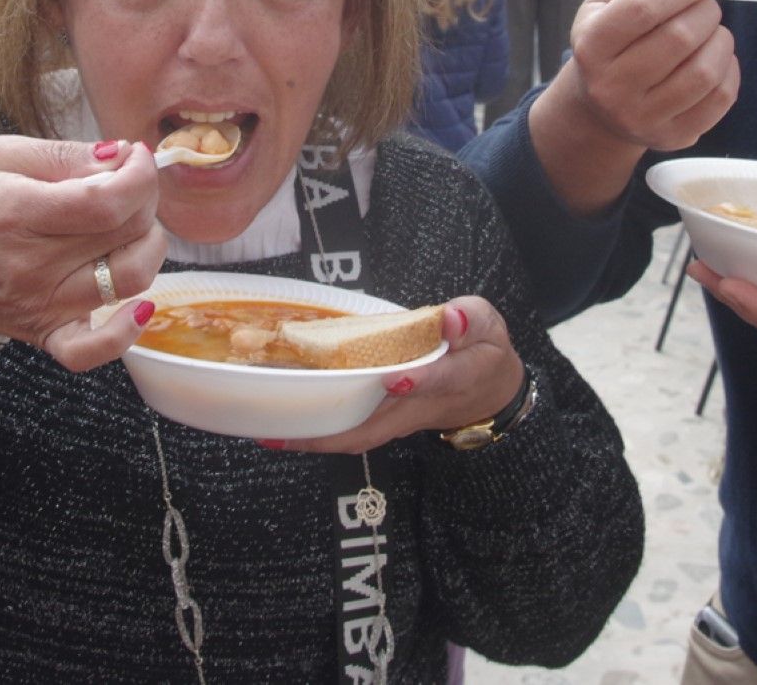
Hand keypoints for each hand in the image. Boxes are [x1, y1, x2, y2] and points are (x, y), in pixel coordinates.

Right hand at [0, 137, 168, 372]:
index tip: (136, 158)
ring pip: (130, 279)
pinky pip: (95, 350)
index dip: (138, 176)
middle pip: (126, 232)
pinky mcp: (50, 334)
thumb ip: (62, 153)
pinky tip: (140, 306)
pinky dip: (126, 332)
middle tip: (129, 185)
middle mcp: (33, 264)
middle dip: (144, 199)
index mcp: (18, 213)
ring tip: (132, 228)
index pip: (106, 201)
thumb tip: (120, 156)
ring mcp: (44, 305)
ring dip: (149, 246)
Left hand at [272, 299, 525, 453]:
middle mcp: (420, 405)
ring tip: (268, 431)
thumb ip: (469, 319)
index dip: (419, 380)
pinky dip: (318, 431)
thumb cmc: (482, 349)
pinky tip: (283, 423)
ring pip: (356, 435)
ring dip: (314, 438)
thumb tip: (451, 319)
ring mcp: (400, 417)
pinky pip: (351, 431)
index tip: (394, 376)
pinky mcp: (386, 419)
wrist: (488, 390)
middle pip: (375, 426)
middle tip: (282, 429)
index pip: (439, 379)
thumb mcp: (487, 325)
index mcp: (456, 376)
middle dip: (329, 431)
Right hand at [556, 0, 738, 152]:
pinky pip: (721, 98)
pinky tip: (716, 57)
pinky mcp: (673, 137)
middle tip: (706, 4)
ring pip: (704, 71)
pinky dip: (729, 69)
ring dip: (721, 39)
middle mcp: (611, 87)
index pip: (643, 7)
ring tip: (712, 30)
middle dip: (705, 10)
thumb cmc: (610, 40)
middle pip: (679, 37)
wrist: (601, 106)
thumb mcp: (608, 1)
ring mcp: (642, 118)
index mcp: (590, 46)